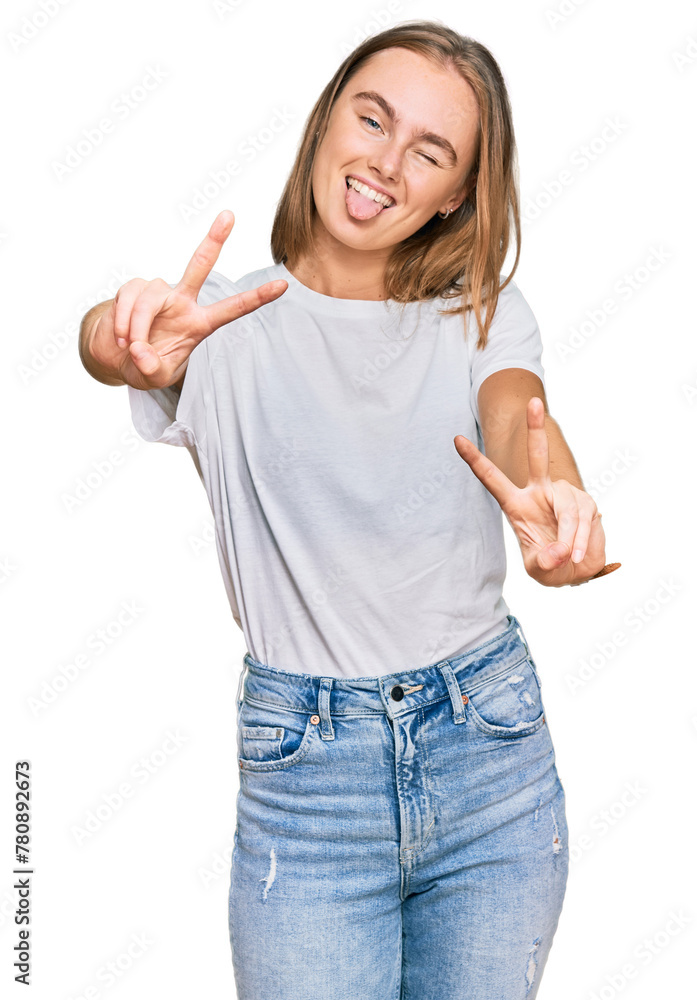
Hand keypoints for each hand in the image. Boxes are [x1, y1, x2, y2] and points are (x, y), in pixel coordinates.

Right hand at [93, 210, 287, 389]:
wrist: (115, 358)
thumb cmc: (144, 365)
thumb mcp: (154, 377)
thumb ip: (152, 368)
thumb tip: (141, 350)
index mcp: (199, 323)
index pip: (232, 309)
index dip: (257, 298)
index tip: (283, 285)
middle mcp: (182, 302)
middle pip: (199, 265)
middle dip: (213, 240)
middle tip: (229, 215)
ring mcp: (159, 292)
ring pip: (151, 297)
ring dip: (138, 326)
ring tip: (132, 347)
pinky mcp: (134, 289)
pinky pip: (129, 299)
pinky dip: (123, 322)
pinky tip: (122, 339)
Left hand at [453, 397, 620, 587]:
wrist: (577, 571)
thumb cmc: (550, 566)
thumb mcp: (538, 570)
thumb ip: (542, 562)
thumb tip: (556, 552)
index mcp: (516, 504)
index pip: (492, 479)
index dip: (475, 460)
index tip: (456, 439)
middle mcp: (540, 492)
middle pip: (537, 456)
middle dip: (536, 429)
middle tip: (533, 402)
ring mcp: (564, 495)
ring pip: (567, 509)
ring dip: (569, 537)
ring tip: (569, 558)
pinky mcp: (586, 503)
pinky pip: (584, 519)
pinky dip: (582, 541)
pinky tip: (579, 555)